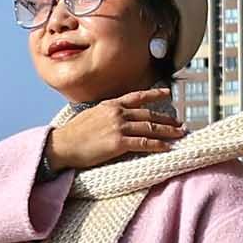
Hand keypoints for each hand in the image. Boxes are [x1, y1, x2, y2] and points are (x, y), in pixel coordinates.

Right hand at [43, 89, 182, 172]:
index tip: (168, 94)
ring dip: (168, 132)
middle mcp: (117, 113)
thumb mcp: (91, 115)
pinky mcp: (118, 143)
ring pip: (150, 128)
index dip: (154, 95)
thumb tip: (115, 114)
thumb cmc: (73, 133)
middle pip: (148, 115)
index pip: (137, 96)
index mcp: (110, 105)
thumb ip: (106, 113)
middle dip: (167, 119)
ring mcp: (118, 127)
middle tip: (180, 124)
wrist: (62, 145)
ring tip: (179, 135)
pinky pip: (144, 143)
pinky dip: (158, 145)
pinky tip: (167, 148)